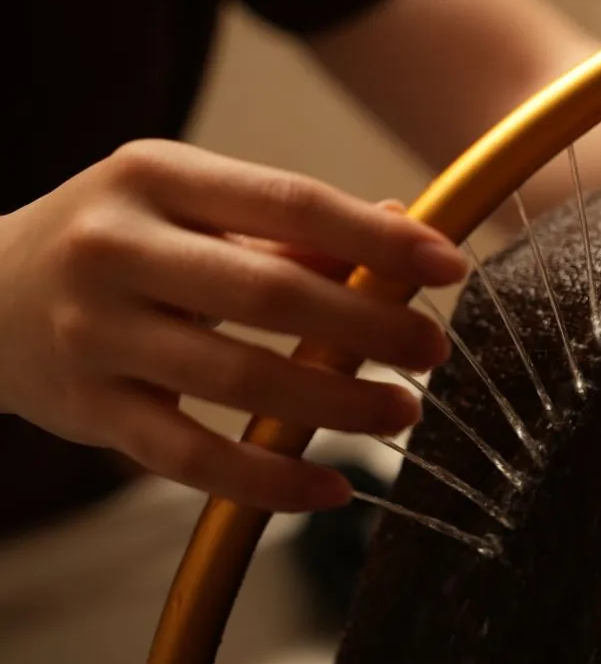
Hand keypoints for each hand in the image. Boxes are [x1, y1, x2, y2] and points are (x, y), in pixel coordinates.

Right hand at [0, 141, 468, 510]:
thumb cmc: (116, 239)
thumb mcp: (186, 202)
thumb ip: (287, 223)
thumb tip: (404, 228)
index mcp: (155, 177)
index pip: (290, 202)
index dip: (378, 239)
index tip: (450, 265)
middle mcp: (116, 249)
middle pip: (269, 295)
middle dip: (368, 327)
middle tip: (433, 350)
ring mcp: (95, 334)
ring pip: (236, 381)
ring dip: (335, 404)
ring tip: (400, 412)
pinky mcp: (87, 411)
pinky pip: (189, 458)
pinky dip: (265, 480)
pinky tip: (329, 487)